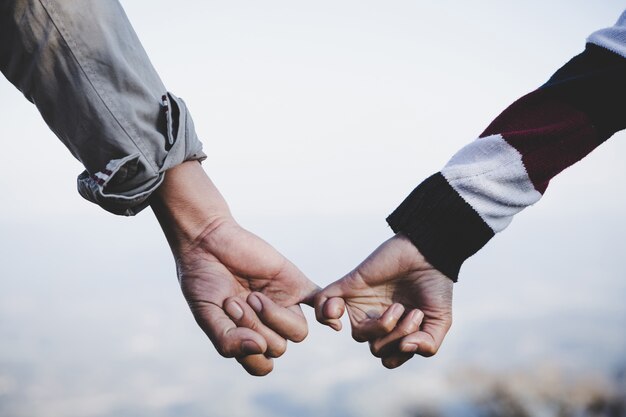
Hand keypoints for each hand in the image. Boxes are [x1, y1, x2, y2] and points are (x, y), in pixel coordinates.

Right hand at [151, 162, 318, 375]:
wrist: (208, 242)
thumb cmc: (203, 280)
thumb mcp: (206, 315)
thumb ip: (227, 341)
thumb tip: (260, 349)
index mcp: (247, 336)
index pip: (262, 364)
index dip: (248, 352)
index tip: (228, 322)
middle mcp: (268, 324)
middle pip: (279, 347)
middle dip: (254, 327)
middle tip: (235, 300)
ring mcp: (284, 304)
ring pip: (299, 332)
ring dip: (274, 317)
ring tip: (253, 295)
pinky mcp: (296, 284)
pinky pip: (318, 302)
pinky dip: (328, 313)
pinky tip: (331, 323)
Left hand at [315, 234, 452, 368]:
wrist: (428, 252)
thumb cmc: (435, 285)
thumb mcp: (440, 321)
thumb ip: (428, 345)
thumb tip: (406, 348)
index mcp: (395, 330)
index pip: (388, 357)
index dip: (402, 353)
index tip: (420, 329)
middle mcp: (377, 319)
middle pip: (376, 348)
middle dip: (398, 336)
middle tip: (414, 313)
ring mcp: (362, 304)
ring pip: (358, 335)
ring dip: (381, 327)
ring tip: (398, 308)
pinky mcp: (349, 287)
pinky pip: (323, 304)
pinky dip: (324, 313)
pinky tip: (339, 310)